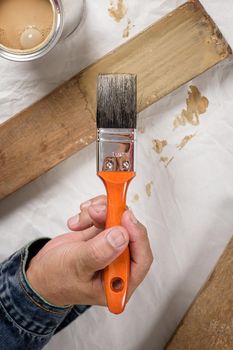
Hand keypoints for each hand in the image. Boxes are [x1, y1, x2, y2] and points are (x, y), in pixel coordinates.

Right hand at [26, 196, 152, 306]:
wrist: (41, 272)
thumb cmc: (56, 279)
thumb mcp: (75, 267)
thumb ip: (99, 253)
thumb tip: (122, 235)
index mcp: (120, 284)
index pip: (141, 259)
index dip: (137, 236)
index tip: (125, 217)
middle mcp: (120, 265)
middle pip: (130, 234)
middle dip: (114, 218)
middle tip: (97, 211)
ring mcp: (111, 247)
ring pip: (119, 220)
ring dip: (102, 212)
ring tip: (84, 215)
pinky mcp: (103, 234)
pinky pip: (107, 216)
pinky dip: (94, 211)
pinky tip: (80, 218)